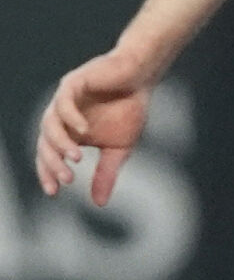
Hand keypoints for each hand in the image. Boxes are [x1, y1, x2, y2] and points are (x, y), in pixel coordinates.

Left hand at [37, 48, 154, 205]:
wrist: (143, 75)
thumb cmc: (131, 108)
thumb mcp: (120, 147)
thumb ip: (106, 172)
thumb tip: (100, 203)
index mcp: (67, 133)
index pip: (48, 156)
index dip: (48, 173)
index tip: (55, 191)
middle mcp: (60, 117)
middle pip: (45, 144)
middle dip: (53, 163)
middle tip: (68, 178)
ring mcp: (64, 99)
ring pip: (49, 124)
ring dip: (60, 144)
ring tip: (77, 158)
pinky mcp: (73, 82)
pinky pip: (63, 102)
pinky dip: (70, 117)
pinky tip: (83, 129)